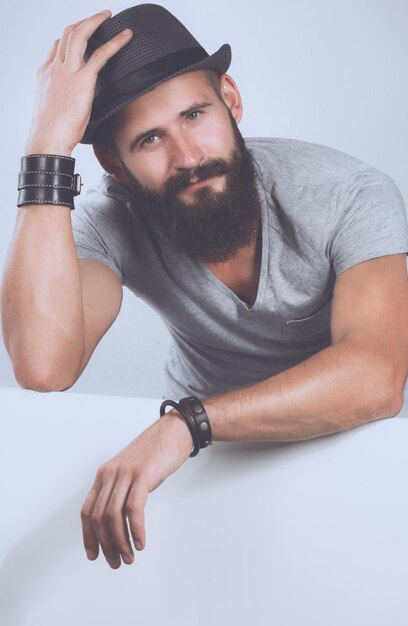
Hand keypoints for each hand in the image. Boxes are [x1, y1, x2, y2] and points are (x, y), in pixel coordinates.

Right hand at [25, 10, 132, 155]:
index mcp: (46, 75)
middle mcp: (55, 68)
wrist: (47, 140)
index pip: (57, 47)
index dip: (69, 38)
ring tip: (108, 16)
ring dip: (95, 21)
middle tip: (98, 18)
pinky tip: (125, 37)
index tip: (80, 34)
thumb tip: (75, 107)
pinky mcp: (82, 80)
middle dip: (83, 22)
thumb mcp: (54, 110)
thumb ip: (63, 100)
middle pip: (67, 34)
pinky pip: (101, 54)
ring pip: (79, 35)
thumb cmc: (51, 133)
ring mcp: (67, 72)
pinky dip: (115, 42)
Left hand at [80, 411, 192, 567]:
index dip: (89, 536)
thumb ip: (120, 490)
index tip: (94, 555)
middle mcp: (110, 474)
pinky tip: (141, 541)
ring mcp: (125, 474)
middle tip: (117, 562)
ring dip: (121, 542)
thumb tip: (116, 519)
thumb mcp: (130, 471)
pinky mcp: (142, 475)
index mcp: (104, 475)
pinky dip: (136, 529)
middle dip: (106, 545)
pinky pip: (133, 508)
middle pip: (99, 517)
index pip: (87, 511)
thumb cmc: (156, 452)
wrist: (174, 431)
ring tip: (129, 556)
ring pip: (114, 516)